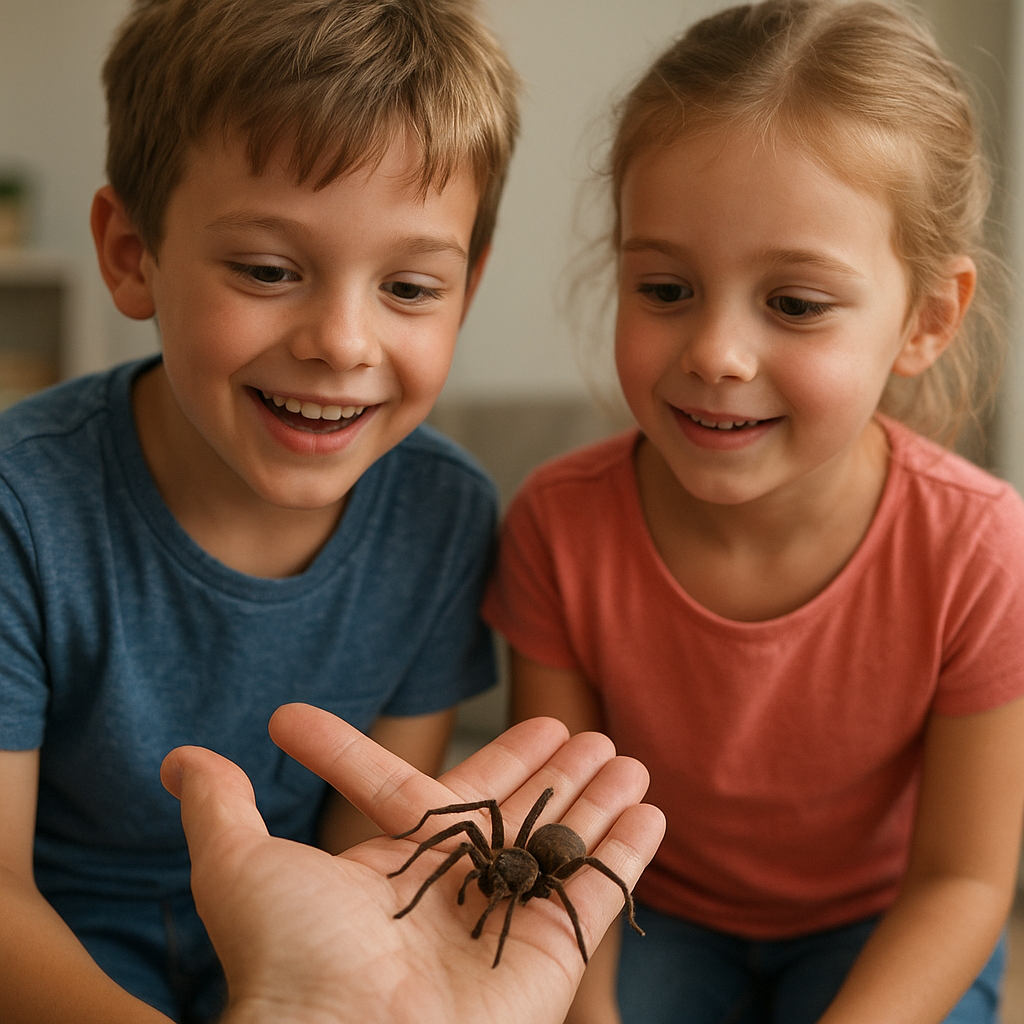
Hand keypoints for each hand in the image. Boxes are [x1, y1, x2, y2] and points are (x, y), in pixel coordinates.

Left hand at [160, 704, 664, 1023]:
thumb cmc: (288, 953)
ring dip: (600, 802)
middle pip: (521, 816)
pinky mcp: (550, 957)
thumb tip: (180, 758)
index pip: (454, 793)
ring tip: (629, 757)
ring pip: (565, 847)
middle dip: (558, 774)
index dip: (495, 756)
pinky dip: (629, 854)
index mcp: (401, 868)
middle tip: (588, 733)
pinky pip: (597, 893)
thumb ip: (219, 806)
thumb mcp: (241, 864)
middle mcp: (458, 893)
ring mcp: (507, 925)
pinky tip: (652, 811)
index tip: (530, 718)